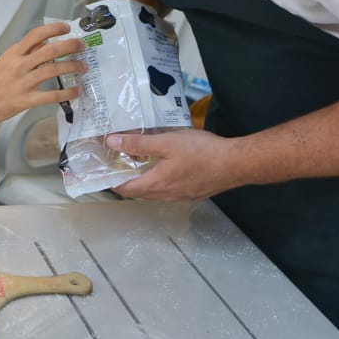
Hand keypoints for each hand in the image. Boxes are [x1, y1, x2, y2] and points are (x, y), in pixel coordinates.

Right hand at [0, 20, 87, 129]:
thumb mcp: (3, 62)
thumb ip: (24, 53)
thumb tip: (44, 42)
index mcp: (13, 54)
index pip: (35, 35)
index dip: (53, 29)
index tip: (67, 27)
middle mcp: (18, 66)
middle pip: (50, 51)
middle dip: (70, 46)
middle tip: (82, 45)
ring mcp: (23, 83)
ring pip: (53, 70)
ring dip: (72, 67)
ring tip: (83, 66)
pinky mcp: (26, 100)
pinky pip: (51, 95)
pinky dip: (67, 93)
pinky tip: (76, 91)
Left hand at [107, 128, 242, 201]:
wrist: (236, 163)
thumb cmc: (201, 152)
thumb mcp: (166, 142)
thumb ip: (138, 144)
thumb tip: (111, 143)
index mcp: (156, 184)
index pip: (124, 189)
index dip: (110, 181)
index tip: (102, 170)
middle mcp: (166, 195)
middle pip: (139, 191)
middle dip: (126, 179)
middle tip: (119, 162)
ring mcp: (181, 196)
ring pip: (155, 191)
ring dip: (144, 180)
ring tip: (139, 162)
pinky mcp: (194, 193)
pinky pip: (170, 190)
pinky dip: (161, 181)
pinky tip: (165, 167)